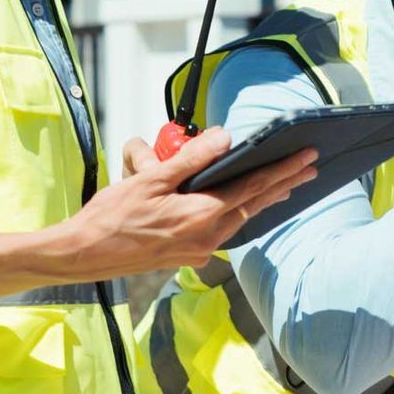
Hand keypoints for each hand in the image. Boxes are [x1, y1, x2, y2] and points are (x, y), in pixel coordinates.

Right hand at [62, 127, 316, 276]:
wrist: (85, 255)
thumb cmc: (112, 216)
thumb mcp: (150, 179)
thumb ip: (191, 159)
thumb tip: (224, 138)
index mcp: (201, 214)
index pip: (253, 187)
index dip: (283, 171)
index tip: (307, 157)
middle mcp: (207, 236)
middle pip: (254, 205)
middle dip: (283, 185)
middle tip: (309, 169)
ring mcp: (198, 248)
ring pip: (240, 218)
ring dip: (262, 200)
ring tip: (283, 185)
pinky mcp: (187, 254)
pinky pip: (223, 229)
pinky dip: (238, 212)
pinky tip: (240, 205)